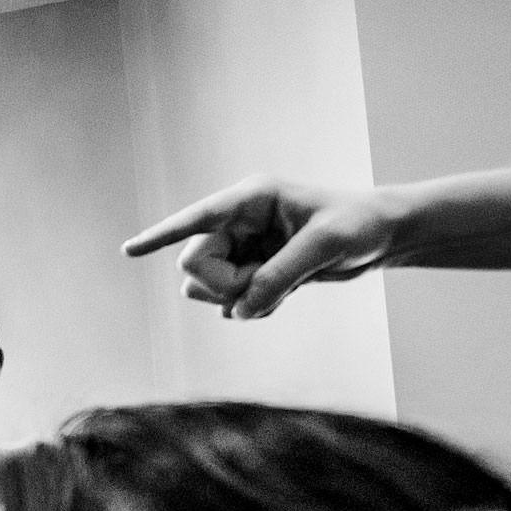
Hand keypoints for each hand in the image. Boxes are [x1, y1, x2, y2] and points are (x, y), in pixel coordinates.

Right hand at [122, 176, 397, 319]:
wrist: (383, 236)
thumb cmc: (358, 224)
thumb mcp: (324, 246)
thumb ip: (279, 276)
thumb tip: (238, 310)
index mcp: (250, 199)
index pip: (195, 219)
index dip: (161, 235)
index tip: (128, 250)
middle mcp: (238, 223)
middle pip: (194, 265)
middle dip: (224, 285)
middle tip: (263, 287)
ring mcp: (242, 248)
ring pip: (205, 287)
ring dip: (237, 299)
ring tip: (280, 291)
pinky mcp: (250, 272)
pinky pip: (227, 301)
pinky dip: (251, 307)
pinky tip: (282, 296)